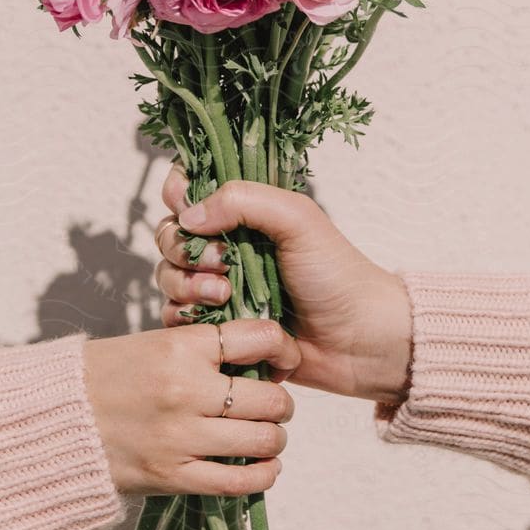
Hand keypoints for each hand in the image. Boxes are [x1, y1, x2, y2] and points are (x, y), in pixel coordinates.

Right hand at [83, 317, 298, 495]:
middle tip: (274, 404)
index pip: (259, 338)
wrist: (55, 419)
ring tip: (266, 435)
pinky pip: (239, 481)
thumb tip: (263, 358)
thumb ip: (205, 349)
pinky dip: (263, 474)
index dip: (283, 348)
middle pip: (271, 398)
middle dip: (282, 403)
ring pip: (263, 440)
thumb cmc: (108, 375)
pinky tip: (265, 466)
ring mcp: (180, 437)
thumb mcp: (153, 343)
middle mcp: (185, 390)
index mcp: (180, 346)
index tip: (284, 358)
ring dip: (274, 438)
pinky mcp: (173, 475)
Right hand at [153, 171, 412, 404]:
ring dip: (187, 285)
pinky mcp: (219, 328)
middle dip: (183, 248)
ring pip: (169, 277)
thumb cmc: (337, 274)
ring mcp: (221, 287)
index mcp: (246, 213)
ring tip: (225, 297)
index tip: (186, 208)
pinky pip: (178, 319)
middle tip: (222, 264)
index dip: (179, 195)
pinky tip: (218, 321)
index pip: (189, 188)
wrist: (360, 341)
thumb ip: (243, 201)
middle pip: (171, 235)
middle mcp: (227, 246)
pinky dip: (187, 318)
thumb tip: (188, 215)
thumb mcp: (298, 220)